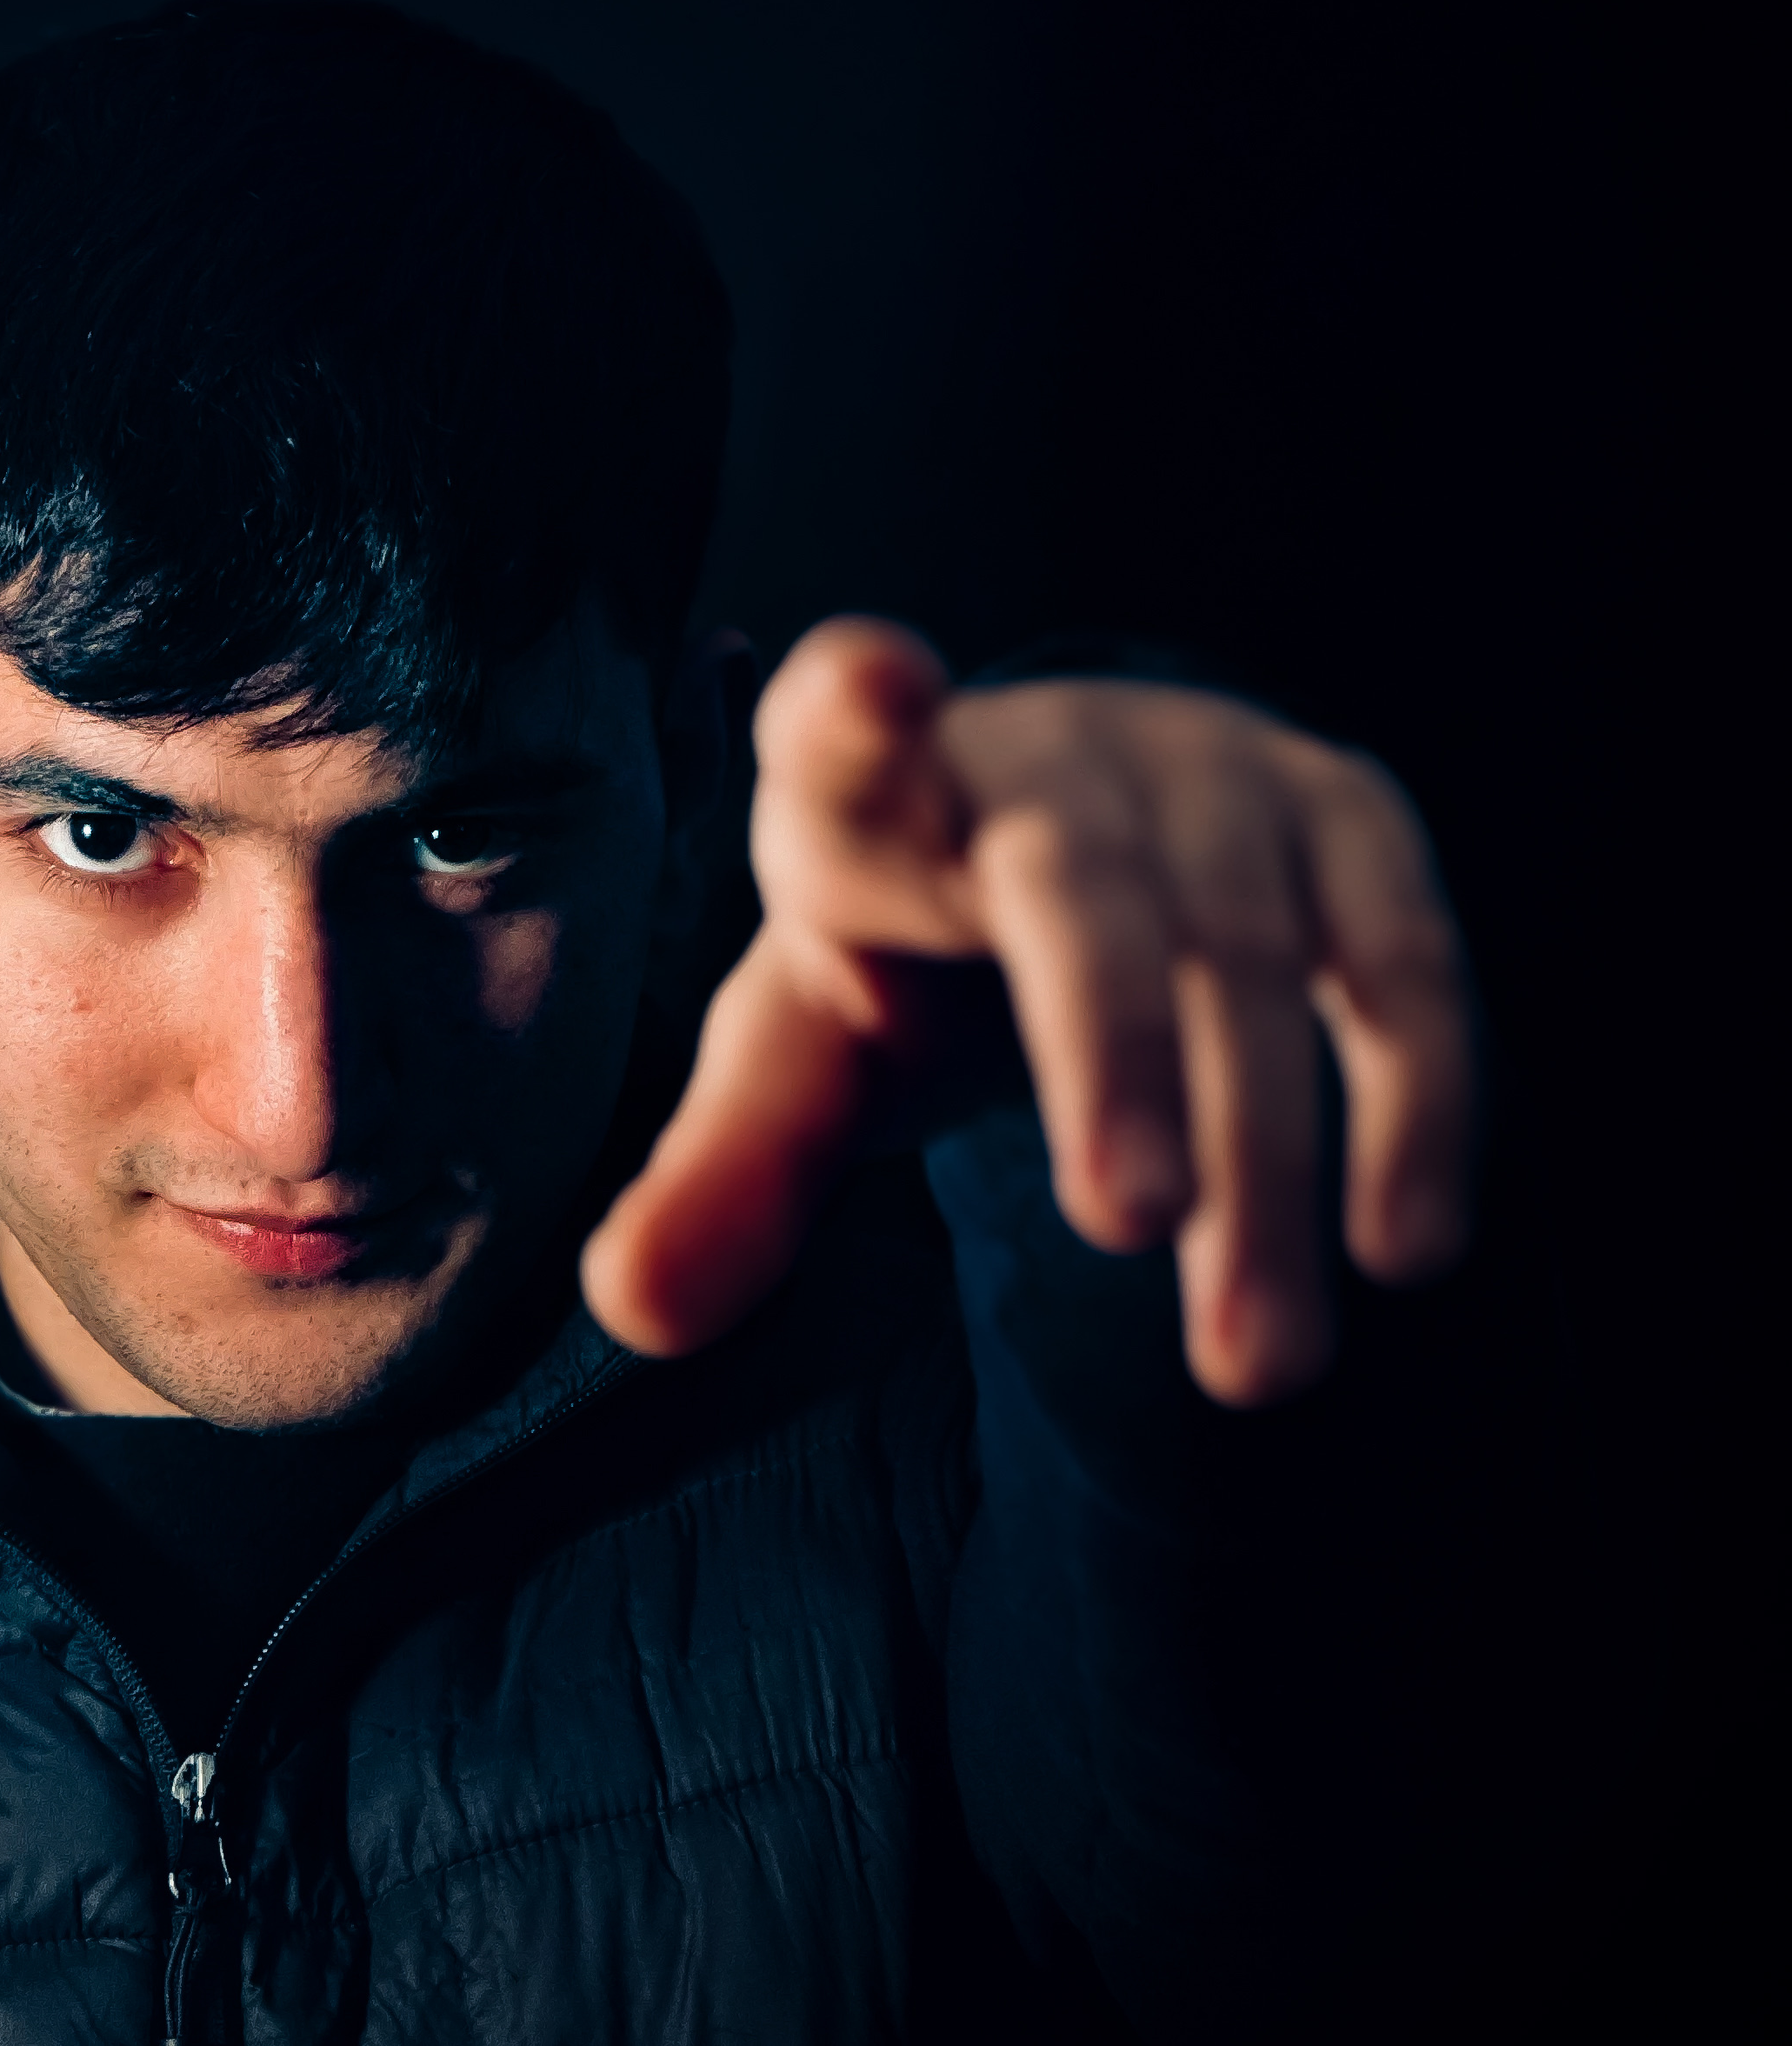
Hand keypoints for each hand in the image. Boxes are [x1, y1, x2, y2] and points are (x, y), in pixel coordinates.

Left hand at [583, 620, 1474, 1402]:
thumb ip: (728, 1176)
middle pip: (1082, 890)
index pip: (836, 737)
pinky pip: (1398, 962)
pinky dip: (1416, 1101)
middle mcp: (1048, 759)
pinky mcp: (1348, 822)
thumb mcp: (807, 1060)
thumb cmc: (910, 965)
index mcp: (865, 796)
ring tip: (1257, 1364)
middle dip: (1109, 1044)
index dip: (848, 710)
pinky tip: (1404, 1250)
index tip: (868, 680)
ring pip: (1252, 954)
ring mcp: (1211, 778)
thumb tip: (629, 1310)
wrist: (1085, 852)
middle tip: (1124, 1226)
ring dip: (1264, 1156)